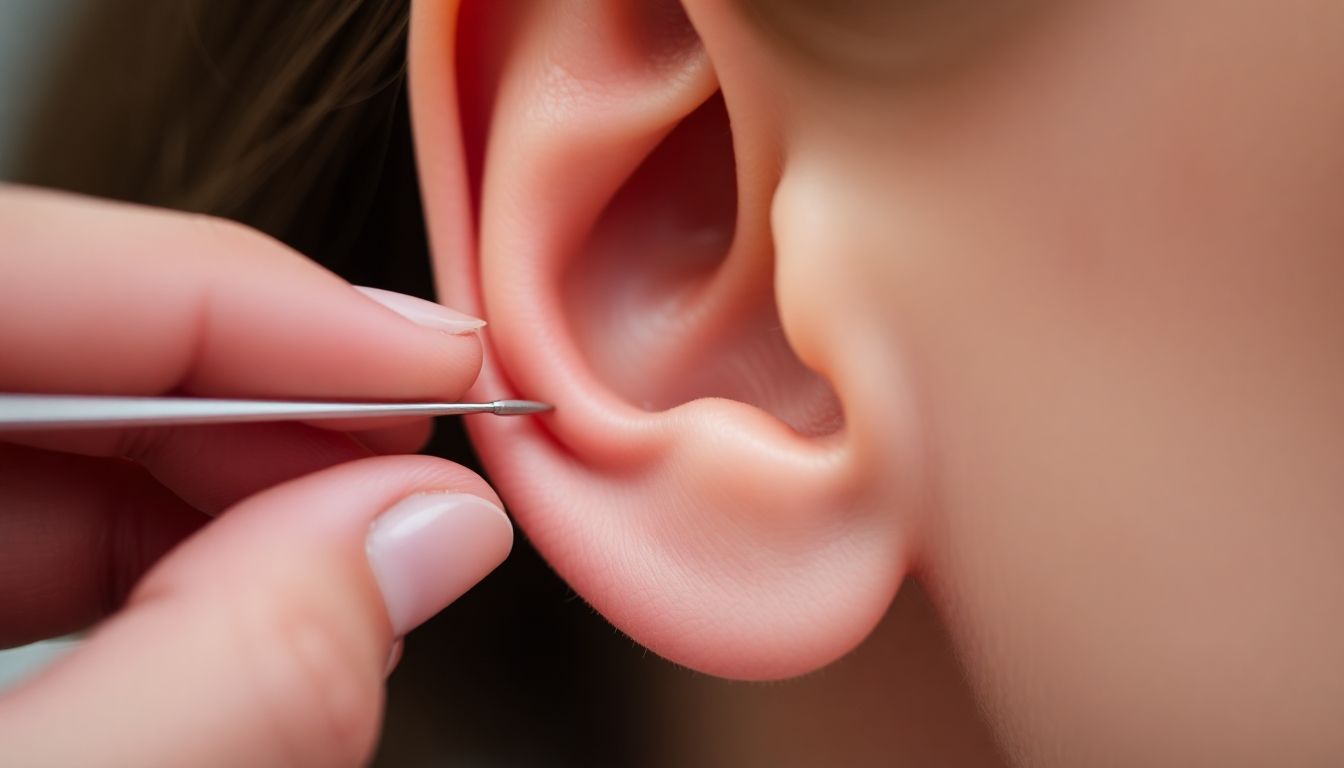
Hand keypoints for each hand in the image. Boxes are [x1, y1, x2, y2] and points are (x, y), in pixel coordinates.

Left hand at [0, 187, 513, 765]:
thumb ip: (228, 667)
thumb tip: (431, 532)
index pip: (25, 267)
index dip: (255, 299)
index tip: (436, 359)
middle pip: (53, 342)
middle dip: (259, 394)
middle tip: (413, 458)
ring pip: (51, 437)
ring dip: (228, 483)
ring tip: (361, 536)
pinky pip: (21, 528)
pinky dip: (158, 558)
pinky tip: (255, 596)